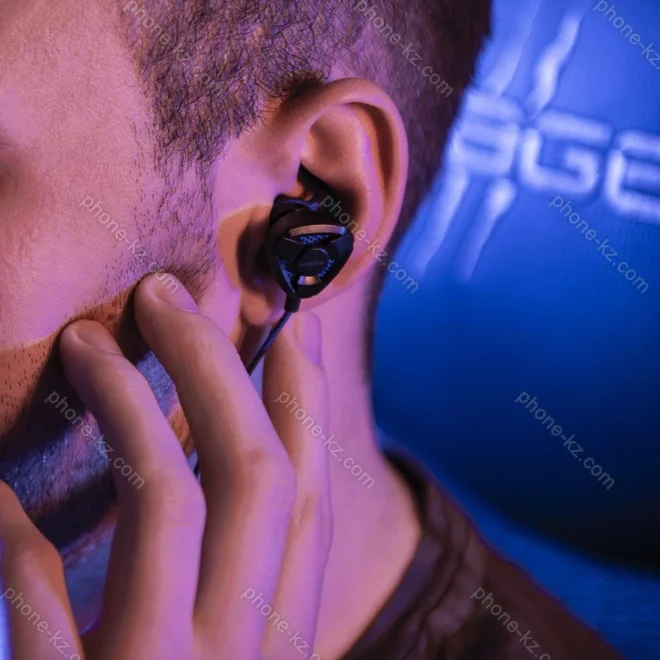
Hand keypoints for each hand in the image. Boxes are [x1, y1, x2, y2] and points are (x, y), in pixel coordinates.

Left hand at [0, 274, 332, 659]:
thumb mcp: (234, 657)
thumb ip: (240, 582)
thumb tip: (231, 457)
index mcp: (283, 646)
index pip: (308, 500)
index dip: (308, 402)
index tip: (292, 325)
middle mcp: (239, 657)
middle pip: (255, 476)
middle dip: (216, 367)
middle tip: (168, 293)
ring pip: (168, 504)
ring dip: (129, 403)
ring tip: (85, 339)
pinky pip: (38, 597)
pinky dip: (15, 530)